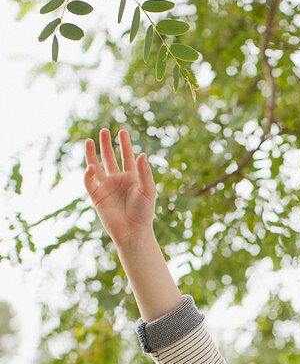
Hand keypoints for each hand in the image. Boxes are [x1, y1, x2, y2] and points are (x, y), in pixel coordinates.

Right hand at [84, 128, 156, 246]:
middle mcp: (118, 181)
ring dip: (92, 154)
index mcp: (132, 178)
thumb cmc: (144, 213)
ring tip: (90, 140)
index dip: (125, 144)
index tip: (122, 131)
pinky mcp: (97, 196)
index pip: (127, 157)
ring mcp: (107, 188)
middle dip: (106, 145)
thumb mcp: (148, 190)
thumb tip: (142, 154)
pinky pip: (90, 182)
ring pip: (97, 167)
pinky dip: (88, 174)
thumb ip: (145, 172)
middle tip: (104, 130)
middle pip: (110, 158)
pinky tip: (90, 166)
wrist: (133, 232)